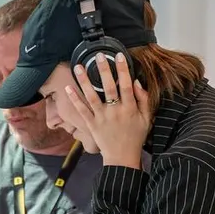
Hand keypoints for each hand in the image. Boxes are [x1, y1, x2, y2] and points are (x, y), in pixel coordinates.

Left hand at [68, 52, 151, 167]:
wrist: (122, 158)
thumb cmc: (135, 137)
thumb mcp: (146, 119)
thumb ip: (144, 100)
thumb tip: (137, 82)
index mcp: (130, 109)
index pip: (127, 85)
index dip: (123, 70)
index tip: (120, 56)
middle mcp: (115, 112)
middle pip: (109, 88)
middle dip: (104, 70)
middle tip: (98, 56)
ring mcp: (102, 118)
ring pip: (92, 97)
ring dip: (84, 81)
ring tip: (79, 67)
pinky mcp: (92, 125)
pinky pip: (82, 110)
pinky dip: (74, 99)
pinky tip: (68, 88)